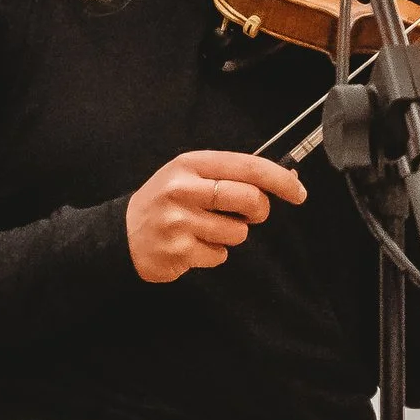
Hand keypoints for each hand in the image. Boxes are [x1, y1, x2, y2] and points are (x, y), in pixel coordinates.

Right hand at [127, 146, 307, 283]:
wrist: (121, 235)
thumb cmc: (165, 203)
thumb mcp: (190, 176)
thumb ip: (232, 176)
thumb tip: (287, 179)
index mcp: (191, 165)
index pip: (248, 166)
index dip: (280, 180)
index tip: (299, 192)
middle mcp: (184, 190)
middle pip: (251, 200)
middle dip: (259, 211)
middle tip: (249, 215)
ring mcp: (179, 222)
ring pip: (238, 233)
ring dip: (231, 235)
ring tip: (205, 230)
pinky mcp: (178, 251)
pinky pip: (219, 255)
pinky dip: (213, 253)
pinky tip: (192, 245)